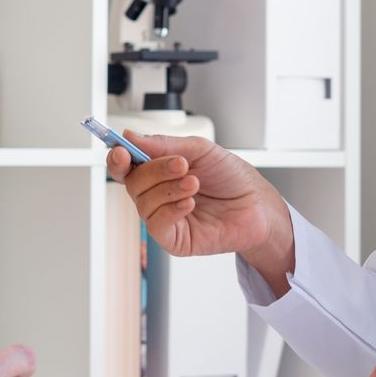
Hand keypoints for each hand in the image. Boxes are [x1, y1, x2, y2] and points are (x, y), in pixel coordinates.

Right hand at [106, 132, 292, 283]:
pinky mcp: (174, 239)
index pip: (126, 165)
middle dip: (154, 170)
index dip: (118, 157)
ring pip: (143, 202)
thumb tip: (130, 137)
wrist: (257, 204)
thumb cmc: (231, 178)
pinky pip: (156, 225)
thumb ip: (164, 145)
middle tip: (180, 164)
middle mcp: (157, 194)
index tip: (121, 150)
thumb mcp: (200, 150)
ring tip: (194, 183)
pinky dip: (170, 210)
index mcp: (158, 171)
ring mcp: (164, 217)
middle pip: (133, 182)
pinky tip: (189, 203)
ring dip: (168, 189)